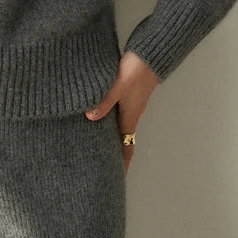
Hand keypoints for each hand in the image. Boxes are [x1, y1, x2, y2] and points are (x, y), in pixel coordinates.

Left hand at [84, 50, 159, 173]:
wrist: (148, 56)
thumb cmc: (135, 71)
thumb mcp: (117, 86)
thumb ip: (104, 101)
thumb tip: (89, 117)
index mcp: (129, 118)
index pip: (127, 148)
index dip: (122, 165)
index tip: (116, 181)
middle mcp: (130, 115)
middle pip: (123, 141)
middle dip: (115, 156)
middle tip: (102, 170)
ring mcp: (130, 105)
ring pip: (120, 128)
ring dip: (112, 140)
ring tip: (98, 149)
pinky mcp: (127, 96)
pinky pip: (118, 116)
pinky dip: (110, 124)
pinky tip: (99, 120)